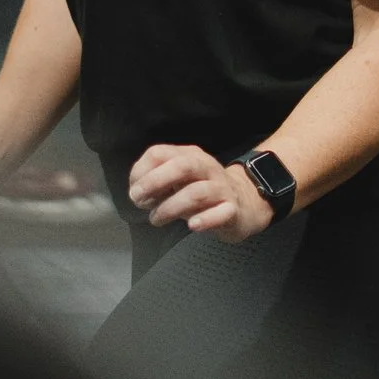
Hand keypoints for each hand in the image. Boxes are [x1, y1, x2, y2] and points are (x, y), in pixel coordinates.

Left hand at [125, 142, 274, 239]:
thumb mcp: (178, 182)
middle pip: (182, 166)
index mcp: (188, 156)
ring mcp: (222, 188)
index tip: (134, 190)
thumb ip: (156, 183)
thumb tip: (136, 193)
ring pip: (197, 192)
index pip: (159, 153)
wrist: (245, 203)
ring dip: (171, 207)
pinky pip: (222, 213)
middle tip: (139, 200)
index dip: (141, 171)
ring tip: (156, 219)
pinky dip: (205, 219)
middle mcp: (206, 168)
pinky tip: (192, 225)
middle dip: (155, 182)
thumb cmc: (202, 193)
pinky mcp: (233, 210)